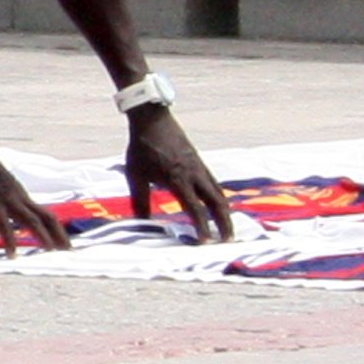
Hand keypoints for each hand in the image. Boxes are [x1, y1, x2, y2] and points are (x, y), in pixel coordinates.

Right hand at [0, 138, 69, 255]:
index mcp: (18, 194)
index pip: (44, 213)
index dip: (56, 229)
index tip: (66, 244)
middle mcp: (18, 196)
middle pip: (45, 216)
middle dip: (58, 233)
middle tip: (69, 250)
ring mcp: (6, 198)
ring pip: (30, 219)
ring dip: (42, 235)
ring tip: (51, 250)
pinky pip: (4, 224)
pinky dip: (10, 240)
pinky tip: (12, 254)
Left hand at [123, 105, 235, 241]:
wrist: (152, 120)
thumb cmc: (142, 148)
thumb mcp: (135, 176)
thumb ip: (140, 201)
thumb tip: (143, 222)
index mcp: (178, 180)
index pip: (195, 209)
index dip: (202, 228)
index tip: (206, 243)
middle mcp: (194, 174)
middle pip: (218, 203)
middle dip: (225, 223)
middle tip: (228, 241)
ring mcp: (200, 167)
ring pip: (219, 193)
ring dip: (225, 212)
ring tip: (227, 228)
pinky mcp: (200, 162)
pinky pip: (215, 184)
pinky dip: (220, 198)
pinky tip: (218, 205)